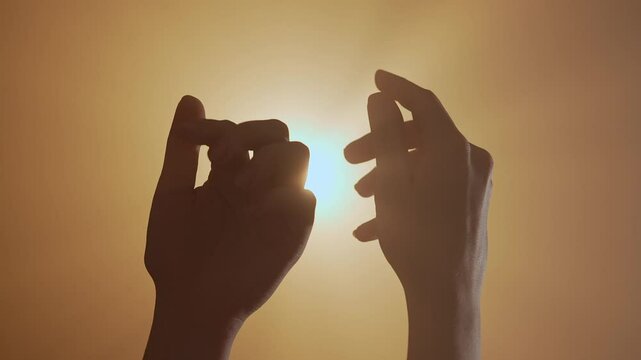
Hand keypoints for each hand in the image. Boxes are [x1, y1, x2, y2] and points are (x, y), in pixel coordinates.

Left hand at [144, 96, 315, 358]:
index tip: (193, 139)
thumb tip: (190, 99)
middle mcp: (258, 183)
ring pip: (297, 155)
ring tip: (240, 188)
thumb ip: (182, 149)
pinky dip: (287, 196)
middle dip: (250, 134)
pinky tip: (257, 214)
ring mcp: (277, 204)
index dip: (218, 127)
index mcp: (230, 173)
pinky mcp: (294, 229)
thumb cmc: (176, 252)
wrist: (191, 300)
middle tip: (222, 161)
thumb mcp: (172, 194)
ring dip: (269, 160)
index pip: (240, 130)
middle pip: (277, 133)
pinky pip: (306, 198)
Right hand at [345, 70, 492, 359]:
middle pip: (420, 137)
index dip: (398, 89)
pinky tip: (372, 228)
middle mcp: (470, 161)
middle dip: (381, 145)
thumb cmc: (415, 237)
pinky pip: (432, 190)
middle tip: (348, 159)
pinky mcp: (471, 206)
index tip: (375, 79)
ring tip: (360, 196)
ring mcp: (474, 185)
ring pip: (423, 165)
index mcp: (454, 148)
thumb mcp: (392, 182)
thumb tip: (382, 100)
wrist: (447, 294)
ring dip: (389, 174)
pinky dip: (404, 198)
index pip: (424, 103)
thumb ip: (387, 136)